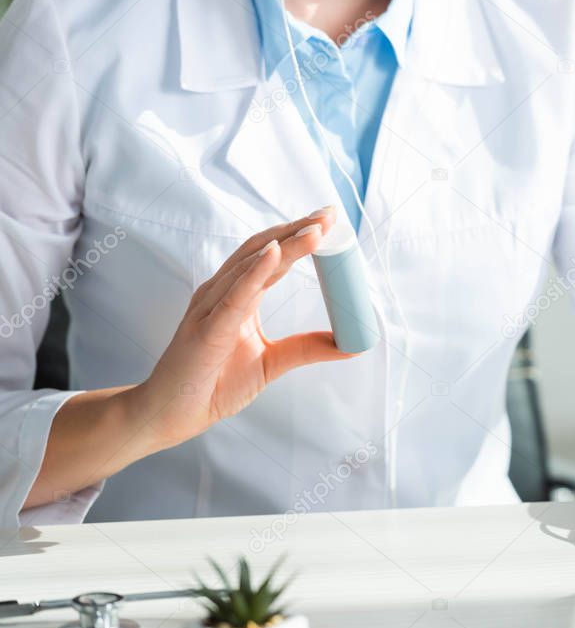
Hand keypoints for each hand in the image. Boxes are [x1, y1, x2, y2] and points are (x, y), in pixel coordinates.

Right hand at [132, 206, 351, 450]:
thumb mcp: (272, 362)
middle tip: (329, 214)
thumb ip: (306, 348)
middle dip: (297, 229)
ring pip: (250, 266)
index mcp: (238, 296)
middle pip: (262, 249)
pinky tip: (276, 253)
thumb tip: (349, 344)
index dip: (300, 236)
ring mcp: (210, 308)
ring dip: (284, 244)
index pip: (273, 256)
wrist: (172, 413)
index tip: (330, 220)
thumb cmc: (214, 384)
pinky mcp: (206, 330)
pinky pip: (234, 296)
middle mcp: (222, 293)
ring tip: (315, 228)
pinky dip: (255, 272)